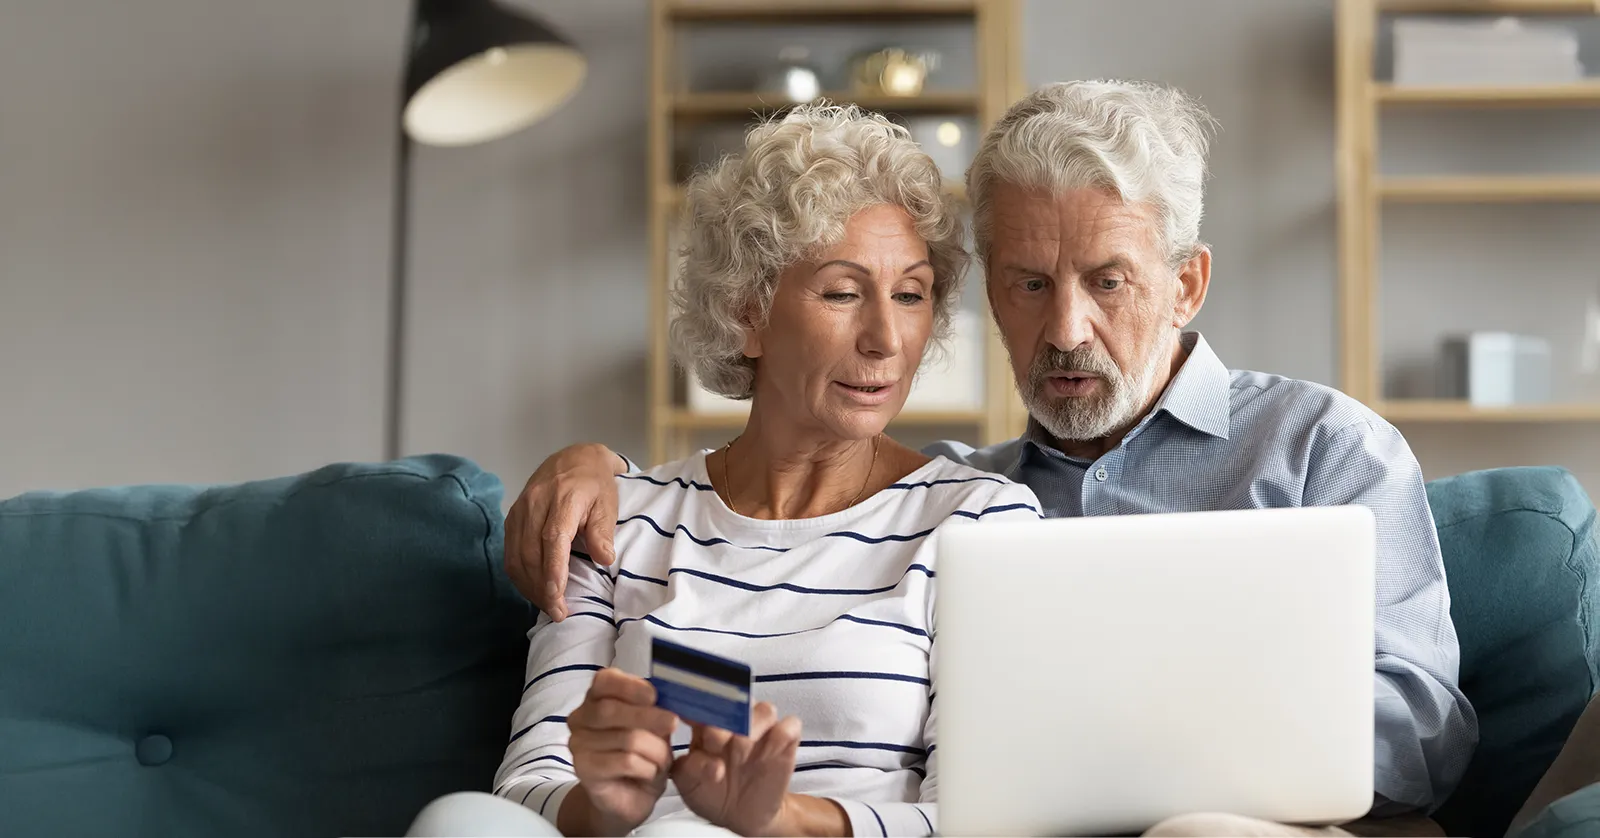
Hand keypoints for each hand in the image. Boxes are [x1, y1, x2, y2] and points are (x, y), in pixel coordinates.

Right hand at [504, 442, 626, 617]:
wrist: (574, 458)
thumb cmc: (595, 484)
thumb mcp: (607, 503)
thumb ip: (602, 531)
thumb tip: (604, 559)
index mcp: (563, 498)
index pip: (553, 539)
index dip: (553, 571)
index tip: (558, 598)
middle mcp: (536, 503)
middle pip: (531, 553)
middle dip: (542, 588)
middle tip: (558, 612)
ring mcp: (520, 509)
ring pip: (516, 555)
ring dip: (529, 585)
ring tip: (548, 605)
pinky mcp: (512, 516)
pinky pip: (509, 551)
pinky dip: (519, 574)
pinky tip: (534, 588)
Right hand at [560, 669, 679, 836]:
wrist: (629, 796)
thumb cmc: (642, 754)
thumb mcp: (652, 725)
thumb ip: (653, 707)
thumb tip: (669, 694)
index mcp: (596, 698)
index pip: (604, 681)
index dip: (630, 686)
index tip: (653, 696)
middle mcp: (580, 718)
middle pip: (611, 709)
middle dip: (648, 716)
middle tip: (673, 723)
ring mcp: (578, 744)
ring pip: (625, 738)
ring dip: (654, 750)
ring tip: (662, 760)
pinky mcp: (584, 770)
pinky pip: (624, 761)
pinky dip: (646, 767)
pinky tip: (649, 773)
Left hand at [671, 702, 802, 835]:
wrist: (740, 816)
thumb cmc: (710, 792)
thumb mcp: (689, 784)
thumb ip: (688, 769)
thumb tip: (705, 760)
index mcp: (707, 724)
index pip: (703, 702)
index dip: (696, 705)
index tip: (685, 717)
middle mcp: (736, 721)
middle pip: (737, 700)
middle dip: (725, 718)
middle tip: (714, 742)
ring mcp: (762, 731)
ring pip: (765, 709)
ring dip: (753, 727)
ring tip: (741, 752)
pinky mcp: (785, 743)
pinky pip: (791, 725)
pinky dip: (781, 735)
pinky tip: (768, 754)